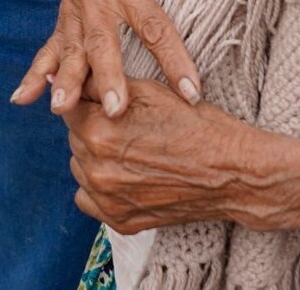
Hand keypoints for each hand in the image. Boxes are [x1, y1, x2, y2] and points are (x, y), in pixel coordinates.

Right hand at [13, 0, 199, 119]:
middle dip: (111, 77)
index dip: (175, 59)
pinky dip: (35, 74)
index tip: (193, 93)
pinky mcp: (64, 19)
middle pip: (104, 40)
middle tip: (117, 109)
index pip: (154, 24)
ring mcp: (73, 5)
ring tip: (62, 109)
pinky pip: (49, 48)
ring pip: (73, 48)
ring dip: (67, 81)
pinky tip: (22, 99)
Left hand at [66, 80, 294, 235]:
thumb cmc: (195, 125)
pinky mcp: (119, 221)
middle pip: (74, 137)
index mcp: (99, 131)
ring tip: (132, 150)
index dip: (89, 100)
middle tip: (128, 126)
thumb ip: (102, 85)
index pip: (69, 106)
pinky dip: (100, 188)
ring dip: (95, 157)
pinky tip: (126, 175)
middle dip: (92, 127)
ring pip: (80, 167)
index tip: (107, 101)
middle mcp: (97, 169)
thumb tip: (67, 78)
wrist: (233, 173)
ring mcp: (107, 199)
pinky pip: (88, 199)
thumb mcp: (148, 90)